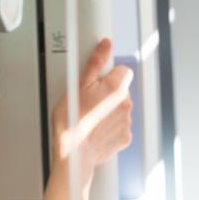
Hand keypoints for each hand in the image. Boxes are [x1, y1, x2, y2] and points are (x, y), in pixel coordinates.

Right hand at [51, 38, 133, 193]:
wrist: (73, 154)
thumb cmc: (71, 122)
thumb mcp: (77, 86)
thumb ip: (95, 62)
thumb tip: (105, 45)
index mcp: (115, 88)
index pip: (124, 70)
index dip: (110, 75)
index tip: (98, 83)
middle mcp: (125, 104)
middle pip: (122, 90)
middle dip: (108, 93)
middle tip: (89, 102)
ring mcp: (127, 122)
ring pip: (121, 108)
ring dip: (109, 110)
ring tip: (91, 117)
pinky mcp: (126, 137)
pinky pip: (120, 126)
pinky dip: (111, 126)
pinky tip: (96, 129)